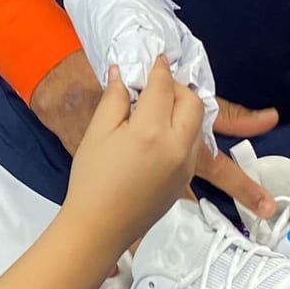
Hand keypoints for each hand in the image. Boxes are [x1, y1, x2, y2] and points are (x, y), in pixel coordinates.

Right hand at [64, 59, 205, 248]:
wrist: (98, 228)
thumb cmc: (91, 180)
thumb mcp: (97, 133)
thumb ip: (115, 98)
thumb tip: (124, 73)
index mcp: (152, 132)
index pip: (163, 87)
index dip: (159, 70)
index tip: (157, 60)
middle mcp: (177, 147)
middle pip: (192, 102)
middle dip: (178, 87)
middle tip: (158, 85)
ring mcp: (186, 166)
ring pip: (198, 123)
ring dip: (185, 109)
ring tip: (161, 108)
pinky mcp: (186, 180)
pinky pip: (194, 145)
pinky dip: (184, 131)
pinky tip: (162, 134)